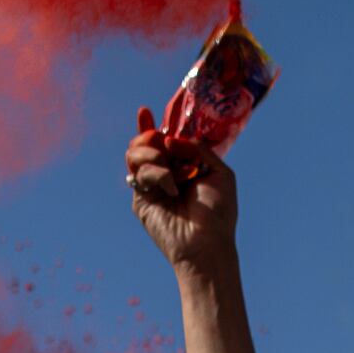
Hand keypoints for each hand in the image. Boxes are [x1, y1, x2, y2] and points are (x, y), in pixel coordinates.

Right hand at [127, 107, 237, 271]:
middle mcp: (165, 175)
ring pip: (135, 155)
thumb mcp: (219, 172)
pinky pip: (138, 174)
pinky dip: (156, 173)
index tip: (144, 111)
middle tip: (161, 143)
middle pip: (143, 144)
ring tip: (167, 168)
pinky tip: (170, 186)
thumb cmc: (218, 211)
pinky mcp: (141, 200)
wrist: (206, 241)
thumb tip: (171, 139)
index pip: (162, 142)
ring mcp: (151, 187)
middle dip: (148, 135)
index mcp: (183, 167)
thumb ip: (198, 149)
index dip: (150, 126)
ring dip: (150, 152)